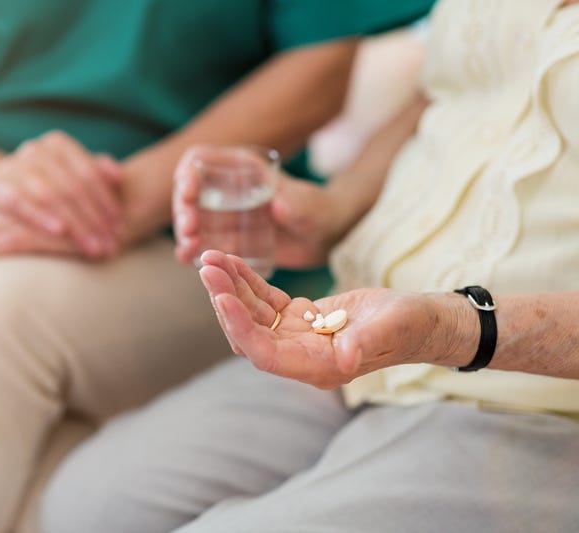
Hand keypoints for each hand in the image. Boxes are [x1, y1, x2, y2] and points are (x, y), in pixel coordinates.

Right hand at [0, 131, 123, 257]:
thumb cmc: (44, 192)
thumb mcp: (71, 180)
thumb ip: (96, 174)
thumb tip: (118, 176)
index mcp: (57, 145)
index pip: (87, 172)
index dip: (106, 200)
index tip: (120, 225)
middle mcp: (34, 150)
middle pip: (72, 186)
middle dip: (94, 219)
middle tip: (111, 244)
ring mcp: (12, 165)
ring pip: (50, 195)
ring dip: (75, 224)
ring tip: (92, 246)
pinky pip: (19, 201)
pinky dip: (40, 216)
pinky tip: (60, 231)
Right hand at [173, 146, 347, 268]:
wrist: (323, 236)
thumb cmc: (318, 211)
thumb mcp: (309, 205)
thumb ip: (296, 203)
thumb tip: (279, 206)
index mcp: (240, 168)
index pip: (201, 159)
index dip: (188, 173)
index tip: (189, 192)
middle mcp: (226, 189)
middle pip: (190, 192)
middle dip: (184, 209)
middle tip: (189, 228)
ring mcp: (223, 215)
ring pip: (192, 219)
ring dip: (184, 233)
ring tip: (188, 248)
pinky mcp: (226, 238)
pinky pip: (202, 242)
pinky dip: (191, 250)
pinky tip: (187, 259)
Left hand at [198, 250, 463, 388]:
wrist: (420, 320)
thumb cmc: (410, 325)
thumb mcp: (392, 327)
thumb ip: (366, 342)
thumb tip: (344, 358)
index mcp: (317, 367)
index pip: (266, 354)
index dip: (241, 327)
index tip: (221, 297)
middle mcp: (300, 356)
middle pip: (249, 333)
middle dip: (225, 300)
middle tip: (207, 266)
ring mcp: (297, 337)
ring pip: (251, 315)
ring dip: (229, 287)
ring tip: (210, 258)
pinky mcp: (299, 318)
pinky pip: (264, 301)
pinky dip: (247, 281)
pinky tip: (231, 261)